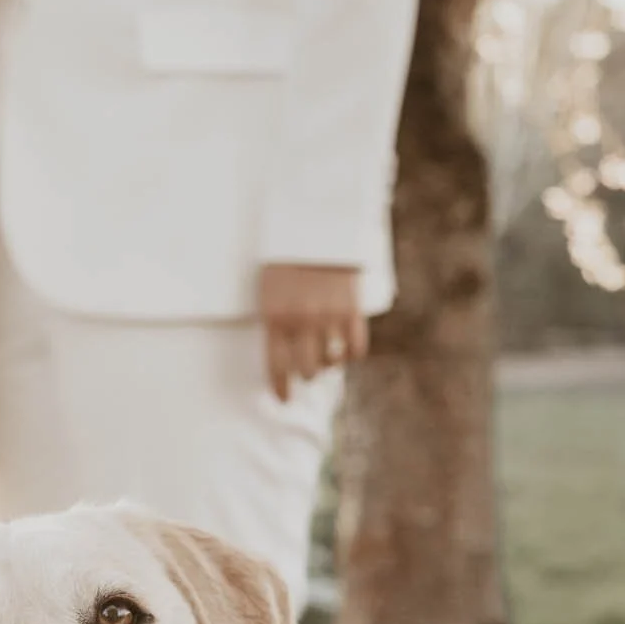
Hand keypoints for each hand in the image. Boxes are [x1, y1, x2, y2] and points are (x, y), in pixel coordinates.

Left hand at [258, 264, 365, 401]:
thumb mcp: (270, 288)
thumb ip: (276, 319)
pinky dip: (350, 354)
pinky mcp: (352, 309)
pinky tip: (345, 349)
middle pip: (306, 370)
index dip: (281, 388)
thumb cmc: (287, 257)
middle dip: (306, 374)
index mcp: (274, 316)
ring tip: (326, 355)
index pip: (276, 366)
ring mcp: (328, 316)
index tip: (284, 400)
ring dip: (328, 363)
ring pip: (330, 362)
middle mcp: (301, 321)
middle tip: (308, 370)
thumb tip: (286, 354)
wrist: (317, 223)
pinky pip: (355, 348)